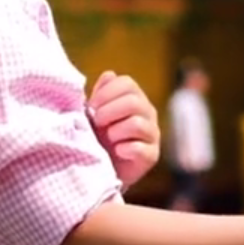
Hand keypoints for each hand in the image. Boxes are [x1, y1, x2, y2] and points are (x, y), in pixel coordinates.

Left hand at [88, 71, 160, 188]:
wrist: (102, 169)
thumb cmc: (97, 137)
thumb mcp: (95, 114)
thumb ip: (101, 94)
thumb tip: (109, 75)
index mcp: (134, 98)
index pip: (127, 83)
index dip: (106, 93)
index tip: (91, 106)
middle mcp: (147, 113)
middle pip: (134, 102)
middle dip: (109, 111)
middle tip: (96, 122)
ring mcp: (152, 134)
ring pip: (137, 124)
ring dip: (115, 131)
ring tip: (107, 140)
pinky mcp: (152, 155)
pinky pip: (140, 148)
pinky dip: (124, 149)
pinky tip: (117, 152)